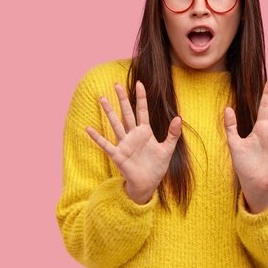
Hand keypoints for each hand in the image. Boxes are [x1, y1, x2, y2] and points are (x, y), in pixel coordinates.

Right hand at [85, 81, 181, 203]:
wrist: (148, 184)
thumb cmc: (156, 166)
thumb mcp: (168, 149)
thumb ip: (173, 134)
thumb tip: (178, 117)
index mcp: (145, 132)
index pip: (142, 111)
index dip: (141, 98)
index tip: (140, 83)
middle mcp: (133, 135)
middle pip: (127, 113)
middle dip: (122, 99)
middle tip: (116, 84)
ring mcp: (124, 143)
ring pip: (116, 124)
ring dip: (109, 112)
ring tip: (102, 98)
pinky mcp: (118, 155)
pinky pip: (105, 144)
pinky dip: (97, 137)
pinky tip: (88, 129)